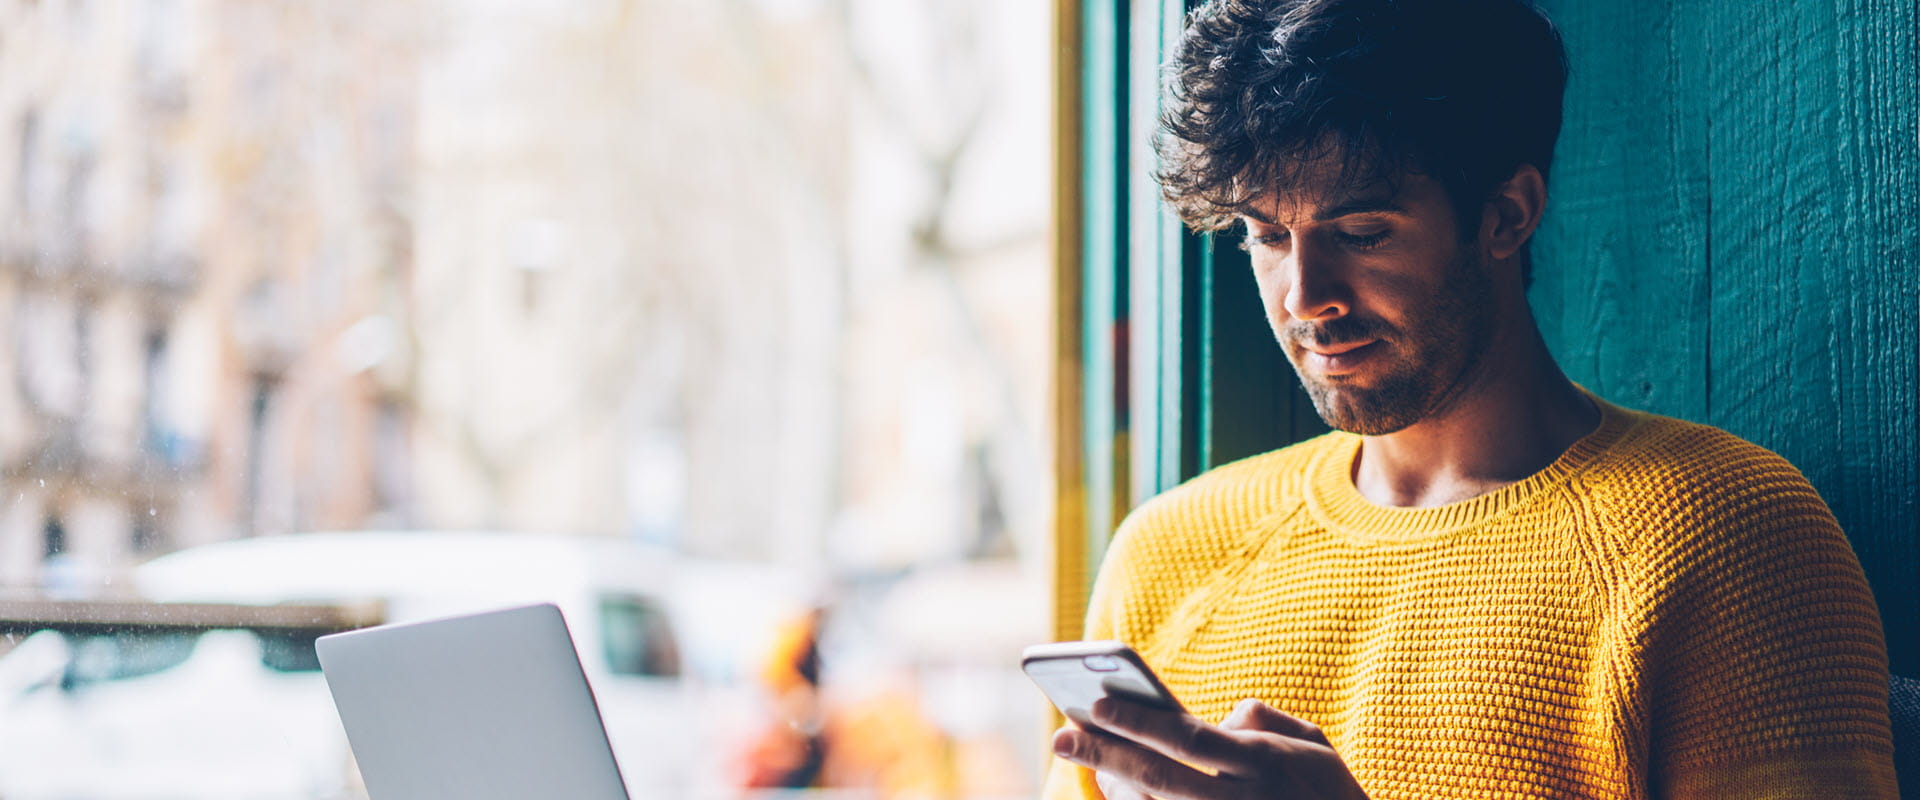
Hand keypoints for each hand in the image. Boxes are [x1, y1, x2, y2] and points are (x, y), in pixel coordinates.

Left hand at [1051, 696, 1368, 799]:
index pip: (1184, 737)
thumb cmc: (1331, 794)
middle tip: (1062, 736)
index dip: (1137, 719)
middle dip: (1103, 753)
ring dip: (1114, 786)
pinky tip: (1120, 791)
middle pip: (1154, 777)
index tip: (1095, 701)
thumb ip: (1260, 721)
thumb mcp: (1312, 745)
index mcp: (1257, 764)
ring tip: (1091, 761)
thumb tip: (1219, 716)